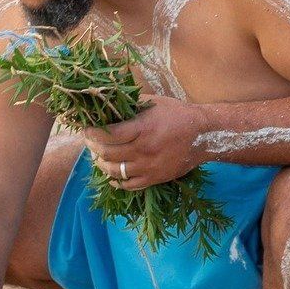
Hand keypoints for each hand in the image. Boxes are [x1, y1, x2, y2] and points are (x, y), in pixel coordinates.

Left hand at [86, 95, 206, 189]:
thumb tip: (105, 103)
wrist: (203, 135)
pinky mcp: (156, 178)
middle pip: (108, 153)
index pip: (108, 135)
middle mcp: (144, 150)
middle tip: (89, 141)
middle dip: (93, 147)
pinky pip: (130, 186)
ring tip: (98, 156)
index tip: (86, 129)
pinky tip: (111, 175)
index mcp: (142, 129)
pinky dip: (117, 182)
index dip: (92, 133)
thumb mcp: (152, 102)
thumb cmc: (176, 114)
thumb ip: (129, 105)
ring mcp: (150, 167)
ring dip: (101, 163)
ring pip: (116, 171)